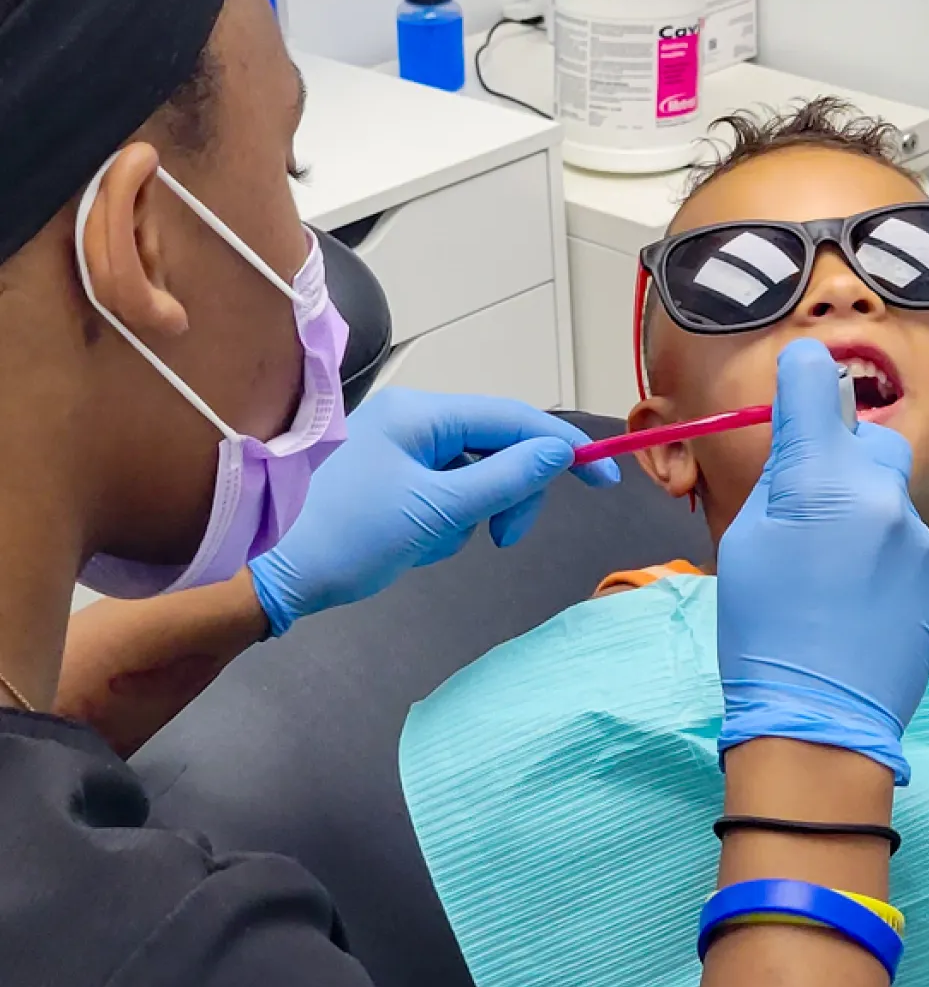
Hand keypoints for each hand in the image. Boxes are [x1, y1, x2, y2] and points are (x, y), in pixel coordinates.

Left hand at [248, 387, 618, 634]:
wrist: (267, 572)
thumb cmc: (345, 537)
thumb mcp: (436, 513)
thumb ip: (505, 480)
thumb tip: (559, 454)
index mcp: (423, 415)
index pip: (514, 419)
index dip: (564, 449)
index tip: (603, 479)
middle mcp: (413, 420)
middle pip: (498, 446)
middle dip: (510, 493)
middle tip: (503, 539)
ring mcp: (399, 448)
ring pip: (474, 474)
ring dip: (472, 513)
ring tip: (435, 544)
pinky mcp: (389, 476)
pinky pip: (445, 491)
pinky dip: (445, 521)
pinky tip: (416, 543)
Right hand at [716, 340, 928, 782]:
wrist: (818, 720)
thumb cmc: (763, 632)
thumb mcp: (748, 541)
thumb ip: (783, 478)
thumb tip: (804, 441)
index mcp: (822, 479)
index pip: (816, 382)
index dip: (803, 381)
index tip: (797, 389)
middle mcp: (882, 496)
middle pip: (871, 440)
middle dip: (845, 458)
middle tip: (810, 508)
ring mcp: (919, 539)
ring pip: (890, 497)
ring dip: (864, 515)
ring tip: (831, 576)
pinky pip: (907, 544)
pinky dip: (884, 559)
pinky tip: (858, 604)